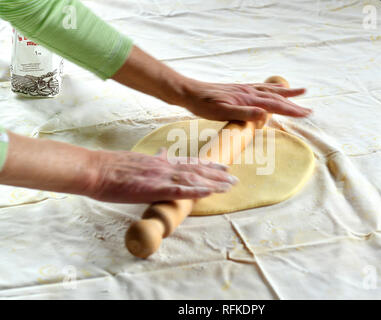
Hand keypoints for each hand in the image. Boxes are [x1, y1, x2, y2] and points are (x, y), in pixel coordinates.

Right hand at [86, 148, 237, 202]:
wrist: (96, 169)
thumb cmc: (112, 167)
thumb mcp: (136, 159)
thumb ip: (153, 158)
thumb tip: (162, 154)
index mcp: (160, 162)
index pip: (189, 162)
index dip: (208, 165)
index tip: (222, 167)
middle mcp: (164, 167)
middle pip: (196, 170)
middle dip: (217, 175)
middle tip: (234, 179)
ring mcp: (160, 177)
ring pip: (192, 179)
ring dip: (213, 183)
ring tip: (229, 186)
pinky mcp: (153, 188)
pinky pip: (179, 190)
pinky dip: (196, 191)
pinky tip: (209, 192)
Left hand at [180, 79, 310, 120]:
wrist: (189, 92)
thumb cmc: (203, 104)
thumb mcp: (221, 111)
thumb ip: (243, 113)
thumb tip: (264, 114)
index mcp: (247, 98)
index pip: (275, 105)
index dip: (291, 110)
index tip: (306, 113)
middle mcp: (249, 92)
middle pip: (277, 97)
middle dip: (294, 104)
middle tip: (309, 110)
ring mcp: (245, 89)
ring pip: (271, 91)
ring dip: (287, 93)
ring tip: (301, 92)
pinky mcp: (239, 90)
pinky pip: (261, 88)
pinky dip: (272, 89)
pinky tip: (272, 89)